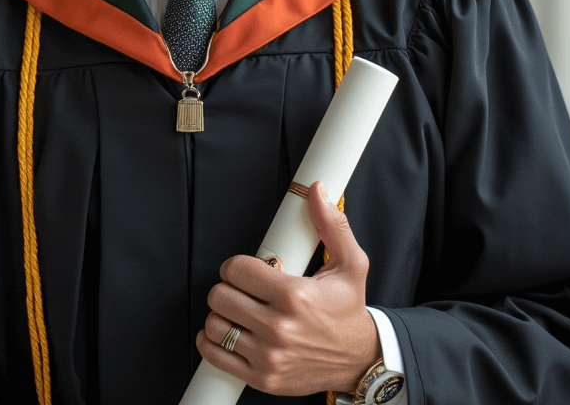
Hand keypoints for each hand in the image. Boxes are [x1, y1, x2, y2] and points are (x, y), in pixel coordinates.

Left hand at [195, 181, 380, 395]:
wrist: (358, 360)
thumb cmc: (349, 310)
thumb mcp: (351, 264)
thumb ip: (332, 224)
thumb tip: (318, 191)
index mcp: (295, 295)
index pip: (238, 269)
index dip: (235, 265)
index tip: (244, 269)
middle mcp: (279, 328)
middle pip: (221, 296)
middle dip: (226, 287)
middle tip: (240, 288)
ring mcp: (269, 356)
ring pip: (215, 325)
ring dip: (220, 314)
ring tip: (237, 310)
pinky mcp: (262, 378)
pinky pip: (215, 356)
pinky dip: (212, 342)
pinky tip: (227, 332)